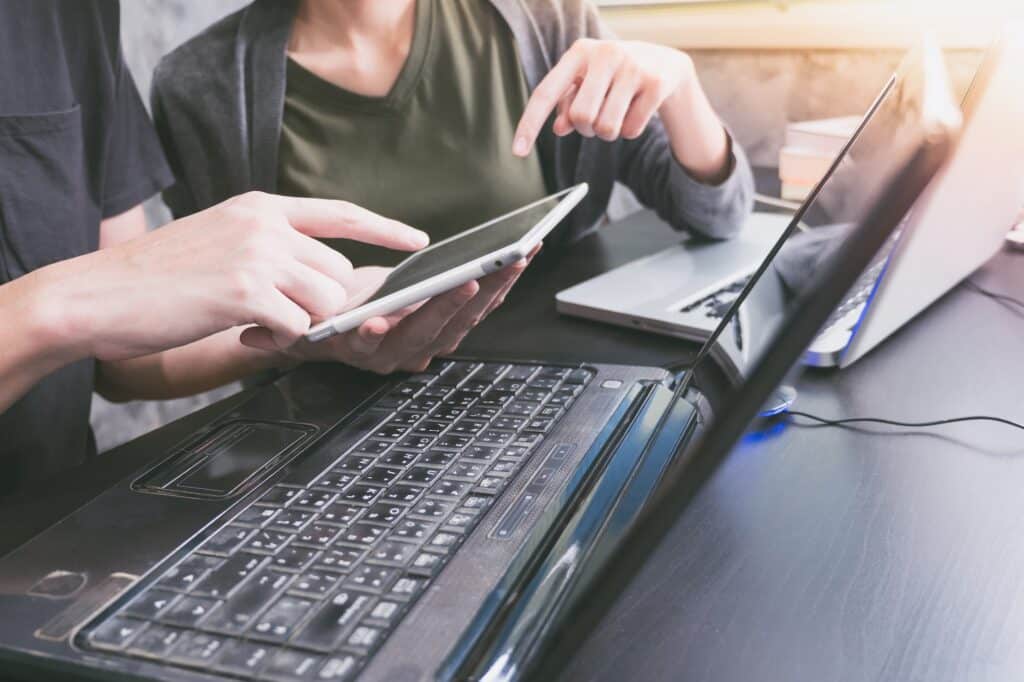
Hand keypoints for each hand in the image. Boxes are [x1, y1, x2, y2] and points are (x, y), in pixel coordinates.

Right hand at [34, 192, 427, 361]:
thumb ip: (269, 249)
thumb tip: (319, 277)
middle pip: (338, 271)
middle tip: (287, 320)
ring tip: (262, 327)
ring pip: (326, 299)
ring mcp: (257, 255)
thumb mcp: (219, 241)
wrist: (98, 295)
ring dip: (306, 324)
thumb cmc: (157, 278)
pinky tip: (249, 335)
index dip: (383, 228)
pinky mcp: (246, 291)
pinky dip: (283, 340)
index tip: (417, 241)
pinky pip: (299, 326)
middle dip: (326, 302)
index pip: (338, 212)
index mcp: (260, 207)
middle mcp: (264, 225)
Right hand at [267, 247, 537, 373]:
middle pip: (434, 331)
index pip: (378, 346)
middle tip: (472, 279)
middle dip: (454, 305)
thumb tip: (254, 333)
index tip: (381, 322)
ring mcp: (433, 340)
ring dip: (496, 289)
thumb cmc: (318, 321)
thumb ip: (276, 332)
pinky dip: (505, 281)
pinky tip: (524, 255)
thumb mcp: (291, 329)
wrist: (339, 329)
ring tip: (515, 258)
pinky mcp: (454, 322)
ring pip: (469, 319)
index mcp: (367, 352)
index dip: (383, 335)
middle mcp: (404, 352)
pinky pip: (485, 305)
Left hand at [513, 39, 694, 150]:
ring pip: (606, 128)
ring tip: (616, 114)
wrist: (664, 63)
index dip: (530, 124)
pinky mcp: (655, 84)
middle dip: (586, 130)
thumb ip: (567, 106)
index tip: (518, 151)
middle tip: (596, 119)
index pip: (546, 92)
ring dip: (608, 133)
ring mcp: (633, 67)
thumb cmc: (613, 77)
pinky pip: (631, 131)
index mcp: (579, 52)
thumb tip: (559, 128)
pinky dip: (630, 131)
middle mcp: (605, 54)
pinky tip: (637, 111)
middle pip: (581, 118)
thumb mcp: (586, 85)